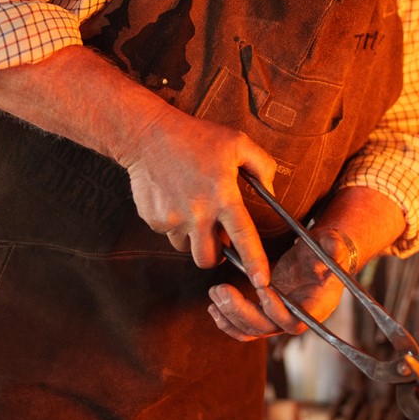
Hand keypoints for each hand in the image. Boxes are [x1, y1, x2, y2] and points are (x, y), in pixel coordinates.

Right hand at [120, 104, 277, 284]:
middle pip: (208, 258)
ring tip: (192, 207)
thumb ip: (262, 166)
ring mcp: (173, 218)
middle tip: (217, 238)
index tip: (262, 283)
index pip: (244, 237)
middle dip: (215, 255)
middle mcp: (198, 213)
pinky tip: (174, 198)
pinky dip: (174, 223)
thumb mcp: (238, 143)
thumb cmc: (196, 137)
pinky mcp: (153, 219)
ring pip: (186, 247)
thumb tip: (271, 191)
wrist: (147, 135)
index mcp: (223, 196)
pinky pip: (168, 233)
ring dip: (192, 236)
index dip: (254, 263)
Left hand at [207, 230, 351, 342]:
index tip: (262, 288)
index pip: (295, 322)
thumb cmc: (327, 249)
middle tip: (221, 289)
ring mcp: (280, 319)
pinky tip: (214, 307)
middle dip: (241, 311)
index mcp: (317, 306)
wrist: (318, 256)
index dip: (277, 312)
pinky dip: (228, 321)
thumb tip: (334, 250)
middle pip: (267, 328)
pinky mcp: (266, 314)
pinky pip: (245, 328)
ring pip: (252, 330)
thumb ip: (335, 248)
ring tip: (215, 292)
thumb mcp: (333, 244)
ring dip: (230, 316)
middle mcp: (298, 318)